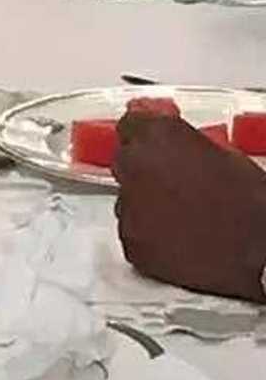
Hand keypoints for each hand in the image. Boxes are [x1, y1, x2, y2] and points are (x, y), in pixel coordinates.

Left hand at [113, 114, 265, 301]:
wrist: (259, 254)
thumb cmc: (250, 206)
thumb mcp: (226, 156)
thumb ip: (188, 143)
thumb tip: (180, 146)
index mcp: (158, 135)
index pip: (131, 124)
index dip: (144, 136)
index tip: (151, 144)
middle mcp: (135, 164)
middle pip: (126, 159)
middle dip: (144, 169)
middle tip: (174, 184)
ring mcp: (129, 205)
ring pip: (127, 197)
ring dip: (146, 202)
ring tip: (182, 215)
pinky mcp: (132, 243)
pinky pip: (132, 232)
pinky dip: (148, 234)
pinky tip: (177, 238)